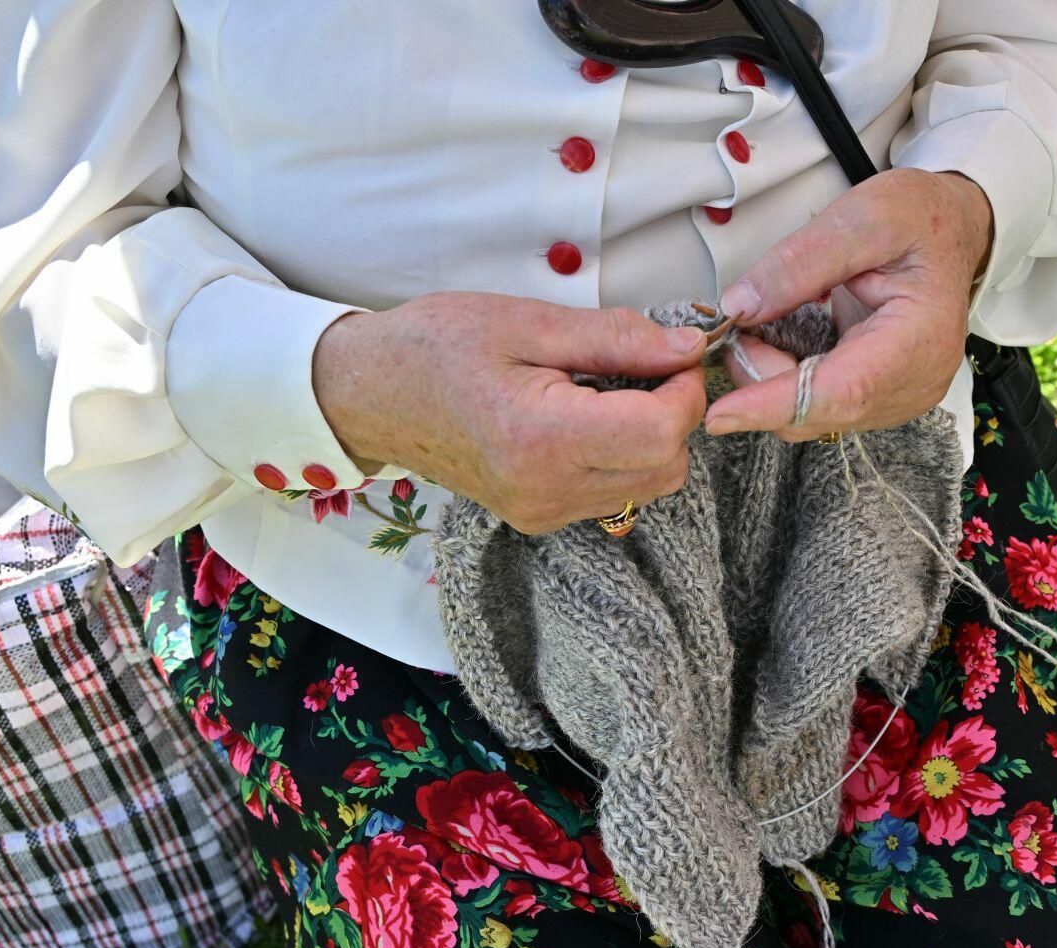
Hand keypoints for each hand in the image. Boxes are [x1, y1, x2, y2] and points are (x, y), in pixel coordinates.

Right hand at [313, 292, 706, 533]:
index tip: (672, 352)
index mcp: (541, 438)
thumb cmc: (435, 347)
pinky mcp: (542, 517)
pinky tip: (586, 417)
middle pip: (668, 465)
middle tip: (641, 364)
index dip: (685, 389)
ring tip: (605, 387)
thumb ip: (615, 338)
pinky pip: (617, 491)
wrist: (369, 395)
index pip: (662, 432)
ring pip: (651, 484)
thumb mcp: (527, 322)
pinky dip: (623, 454)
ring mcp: (544, 512)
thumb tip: (687, 347)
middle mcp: (547, 490)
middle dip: (674, 412)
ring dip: (651, 435)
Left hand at [705, 168, 992, 440]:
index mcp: (921, 338)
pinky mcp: (882, 399)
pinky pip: (820, 408)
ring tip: (767, 326)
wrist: (951, 230)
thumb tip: (741, 308)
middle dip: (763, 379)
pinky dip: (787, 382)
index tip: (722, 412)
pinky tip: (785, 342)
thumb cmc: (920, 220)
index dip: (776, 404)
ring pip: (813, 416)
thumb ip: (798, 262)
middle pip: (820, 411)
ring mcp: (900, 397)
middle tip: (740, 328)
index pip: (841, 391)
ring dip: (772, 381)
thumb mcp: (862, 216)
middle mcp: (915, 382)